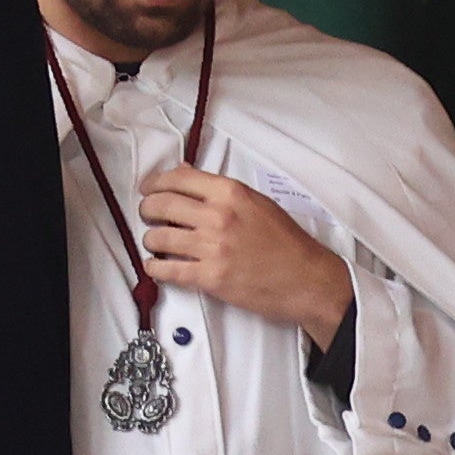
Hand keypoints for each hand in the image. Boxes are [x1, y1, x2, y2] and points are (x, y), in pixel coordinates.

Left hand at [136, 168, 350, 344]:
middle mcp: (217, 216)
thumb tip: (185, 175)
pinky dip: (155, 268)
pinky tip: (155, 266)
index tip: (148, 189)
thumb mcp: (256, 203)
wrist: (306, 279)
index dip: (155, 183)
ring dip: (151, 239)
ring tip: (156, 242)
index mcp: (230, 193)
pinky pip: (167, 270)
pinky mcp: (210, 278)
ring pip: (158, 237)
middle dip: (147, 210)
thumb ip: (219, 190)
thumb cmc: (286, 242)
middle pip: (161, 205)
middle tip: (148, 215)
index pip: (178, 179)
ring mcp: (212, 248)